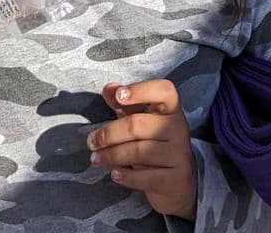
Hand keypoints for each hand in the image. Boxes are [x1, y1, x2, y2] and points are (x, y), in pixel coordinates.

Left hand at [87, 80, 197, 220]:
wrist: (179, 181)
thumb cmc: (156, 143)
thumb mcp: (142, 121)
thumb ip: (125, 104)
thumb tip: (108, 88)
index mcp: (171, 109)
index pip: (164, 91)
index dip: (141, 90)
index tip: (119, 95)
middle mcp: (178, 128)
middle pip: (138, 125)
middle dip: (109, 133)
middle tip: (91, 142)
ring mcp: (179, 154)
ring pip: (139, 152)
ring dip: (112, 155)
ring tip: (96, 159)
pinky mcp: (175, 179)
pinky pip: (146, 177)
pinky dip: (127, 176)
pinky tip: (115, 175)